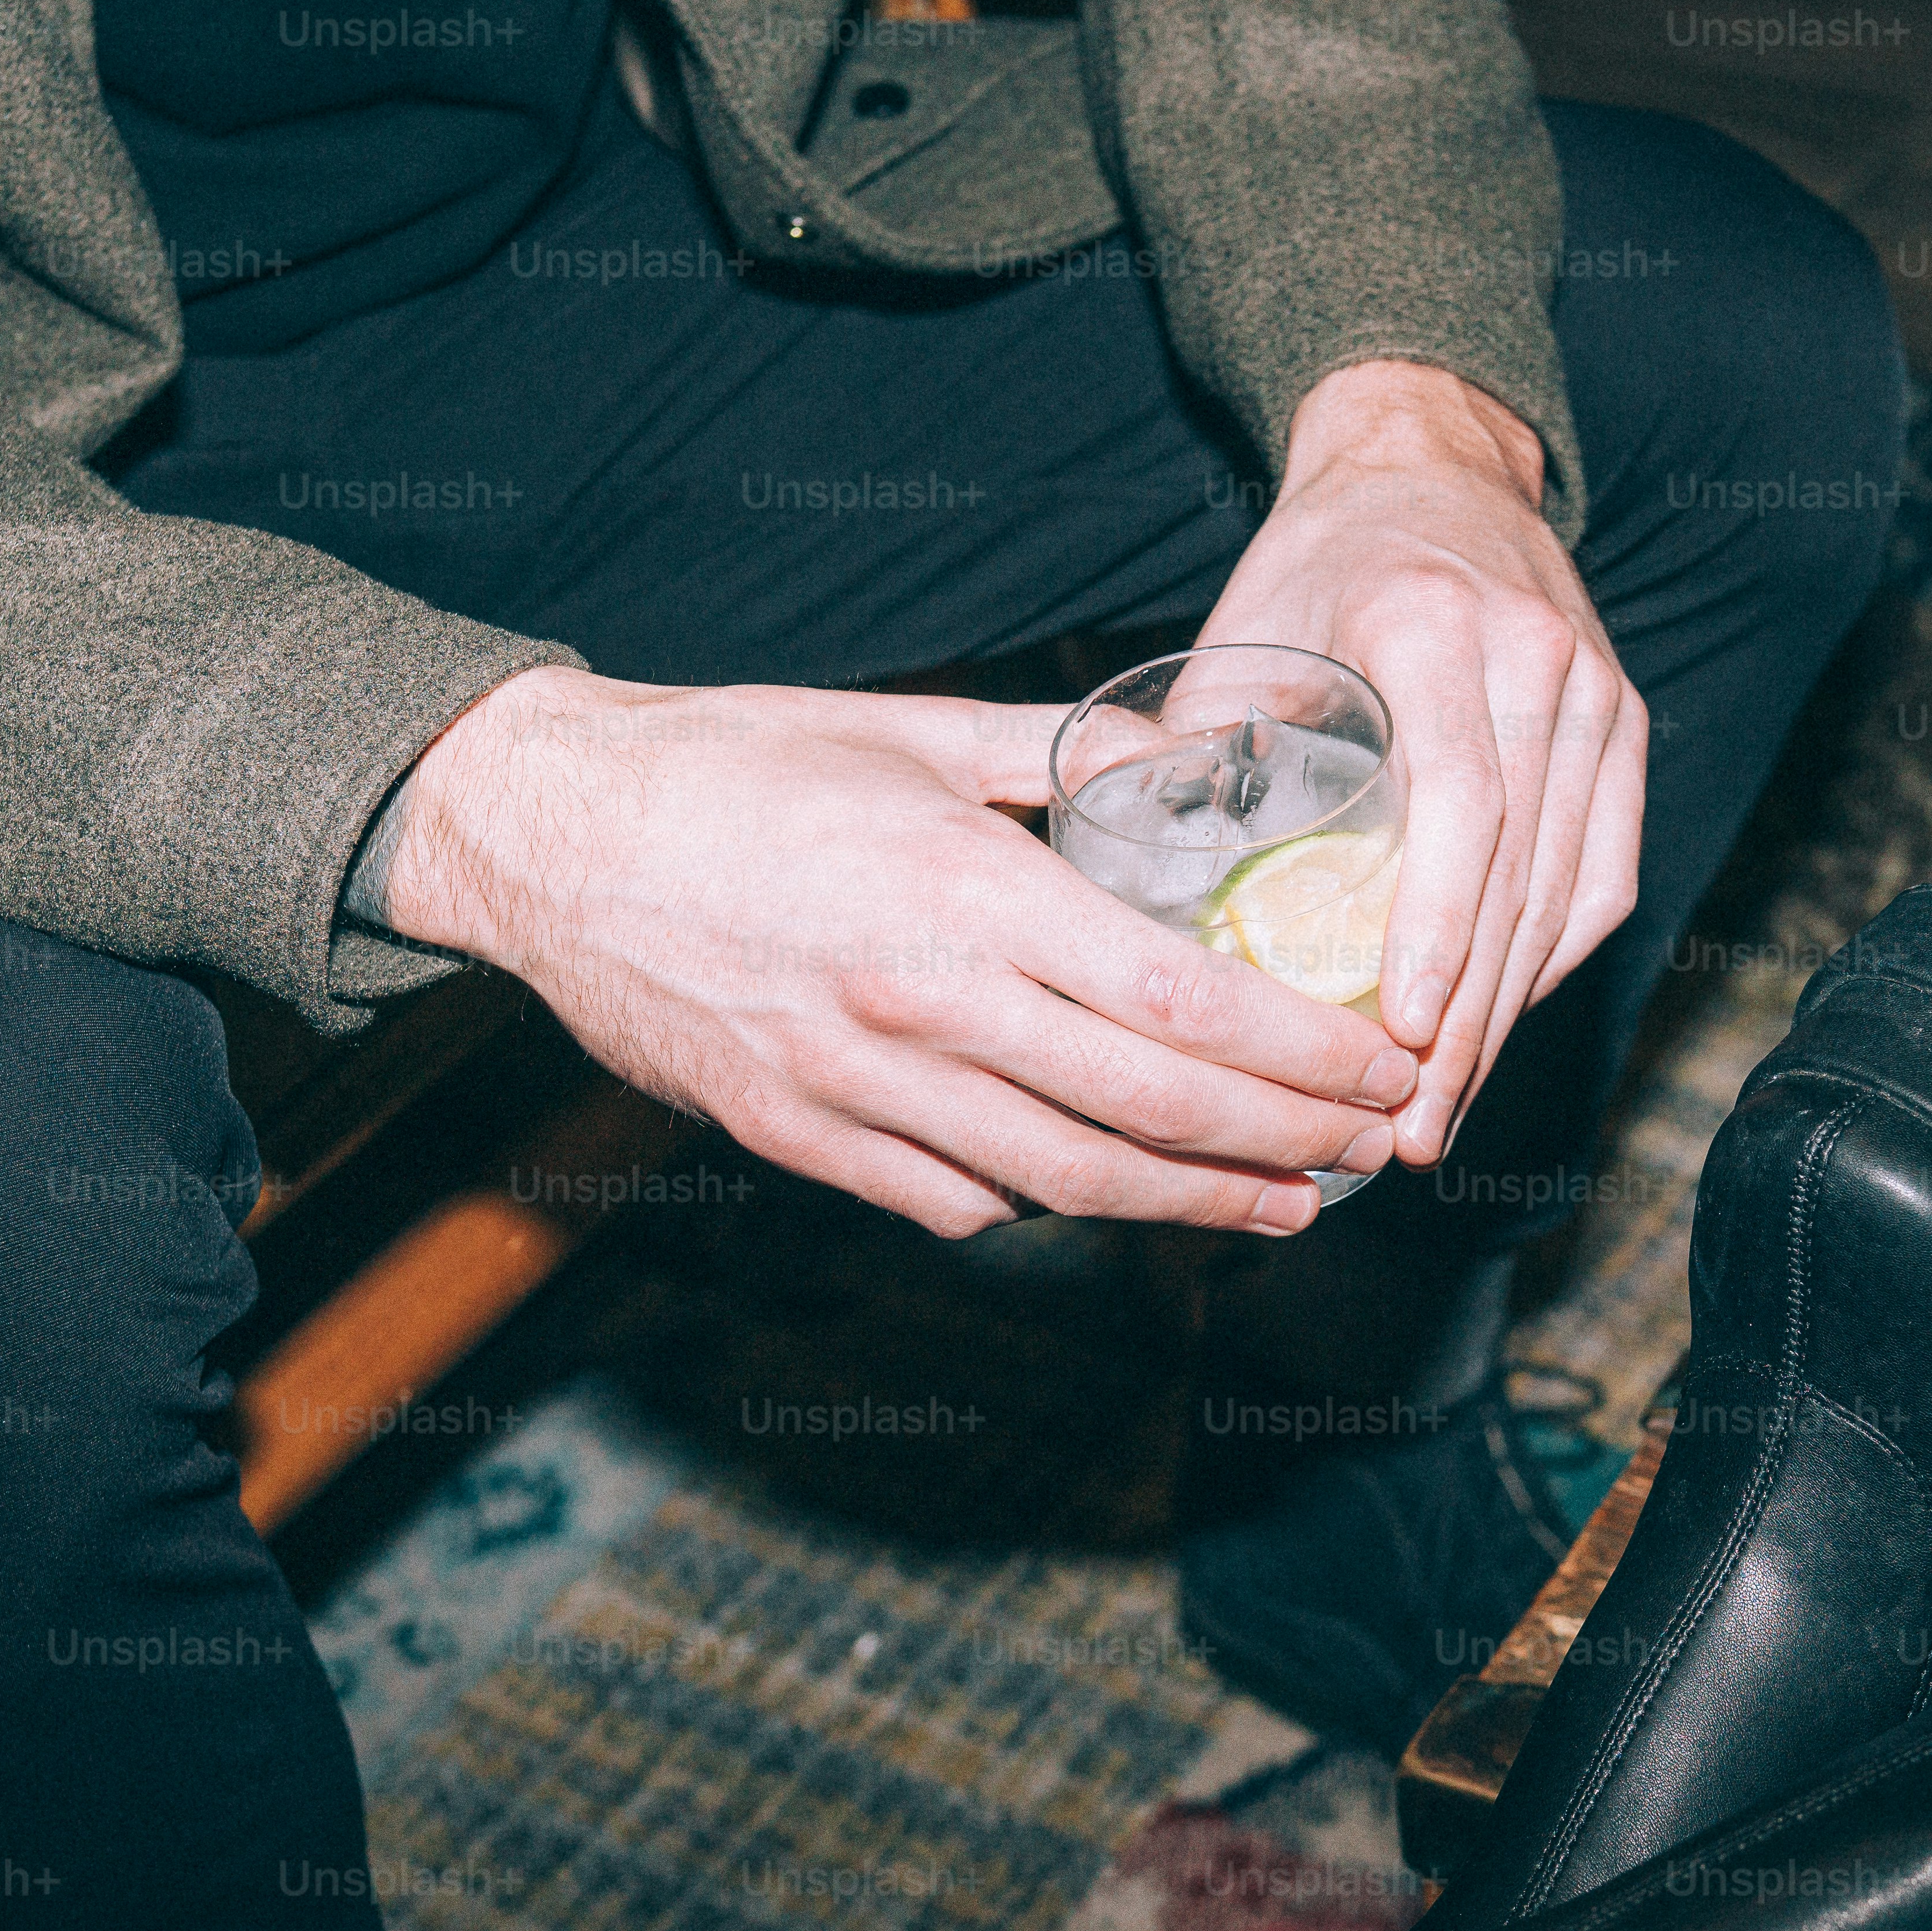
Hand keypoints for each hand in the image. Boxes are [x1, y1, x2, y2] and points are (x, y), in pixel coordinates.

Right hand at [381, 668, 1421, 1237]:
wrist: (550, 837)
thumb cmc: (735, 763)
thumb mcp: (910, 727)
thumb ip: (1060, 754)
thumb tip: (1187, 757)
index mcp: (964, 892)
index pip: (1180, 1006)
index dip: (1301, 1054)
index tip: (1381, 1067)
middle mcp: (921, 1006)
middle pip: (1147, 1115)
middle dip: (1284, 1146)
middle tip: (1371, 1152)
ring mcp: (855, 1089)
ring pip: (1064, 1181)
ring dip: (1193, 1203)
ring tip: (1283, 1203)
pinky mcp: (798, 1138)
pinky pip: (955, 1198)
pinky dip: (1047, 1202)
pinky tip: (1112, 1187)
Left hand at [1198, 361, 1645, 1169]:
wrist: (1430, 468)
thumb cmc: (1319, 564)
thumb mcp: (1241, 630)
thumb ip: (1191, 744)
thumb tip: (1114, 861)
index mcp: (1433, 624)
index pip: (1458, 800)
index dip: (1433, 927)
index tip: (1395, 1034)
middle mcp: (1536, 656)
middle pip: (1518, 870)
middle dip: (1465, 1016)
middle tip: (1409, 1129)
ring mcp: (1596, 693)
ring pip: (1570, 888)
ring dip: (1508, 1012)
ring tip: (1443, 1109)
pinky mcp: (1623, 726)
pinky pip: (1603, 871)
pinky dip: (1550, 959)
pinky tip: (1493, 1026)